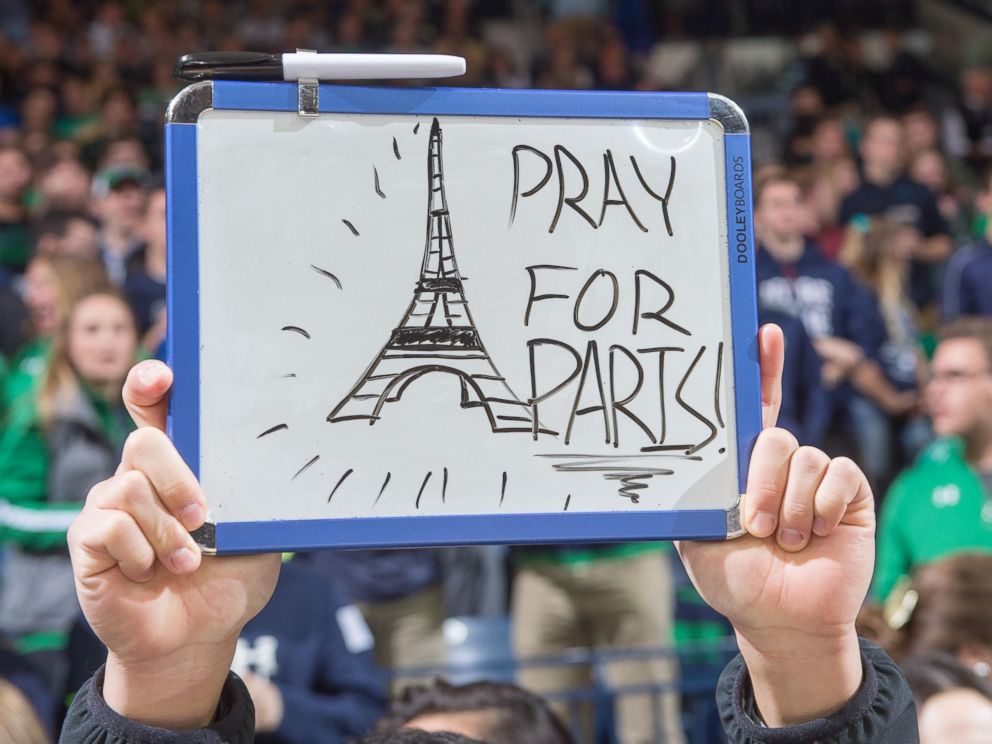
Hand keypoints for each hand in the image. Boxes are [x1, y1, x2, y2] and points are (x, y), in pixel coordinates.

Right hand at [68, 360, 281, 728]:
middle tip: (204, 518)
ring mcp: (109, 507)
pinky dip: (140, 553)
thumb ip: (254, 497)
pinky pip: (108, 526)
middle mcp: (139, 476)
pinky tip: (150, 573)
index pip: (155, 408)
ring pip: (129, 485)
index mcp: (180, 465)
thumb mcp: (255, 533)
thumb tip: (278, 464)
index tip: (161, 376)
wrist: (199, 636)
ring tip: (187, 562)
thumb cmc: (229, 578)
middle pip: (144, 440)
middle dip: (178, 476)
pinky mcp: (88, 541)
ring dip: (167, 531)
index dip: (151, 384)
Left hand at [677, 325, 874, 725]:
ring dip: (789, 507)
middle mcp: (781, 464)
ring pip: (804, 457)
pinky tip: (816, 533)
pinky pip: (838, 474)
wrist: (777, 619)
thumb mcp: (694, 535)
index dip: (761, 369)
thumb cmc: (732, 578)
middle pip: (773, 437)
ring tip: (784, 541)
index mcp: (743, 467)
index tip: (763, 331)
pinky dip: (821, 506)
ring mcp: (816, 476)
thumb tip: (658, 461)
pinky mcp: (849, 492)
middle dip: (760, 483)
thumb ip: (689, 494)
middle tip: (751, 525)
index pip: (753, 408)